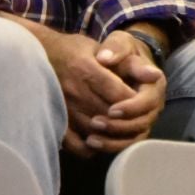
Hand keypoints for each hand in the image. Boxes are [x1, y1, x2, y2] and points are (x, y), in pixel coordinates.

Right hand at [0, 14, 150, 156]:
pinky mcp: (55, 120)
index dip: (133, 103)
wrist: (39, 54)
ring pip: (94, 130)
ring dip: (111, 134)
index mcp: (85, 69)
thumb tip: (156, 75)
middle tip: (134, 118)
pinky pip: (74, 143)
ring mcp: (63, 107)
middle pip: (108, 115)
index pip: (118, 94)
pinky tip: (98, 140)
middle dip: (125, 119)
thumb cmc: (74, 49)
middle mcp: (73, 90)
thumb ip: (129, 62)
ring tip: (120, 129)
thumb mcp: (100, 46)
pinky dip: (90, 148)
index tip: (140, 102)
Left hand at [86, 30, 166, 152]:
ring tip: (91, 139)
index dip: (131, 108)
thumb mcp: (120, 42)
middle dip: (119, 126)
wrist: (121, 61)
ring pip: (134, 137)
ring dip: (113, 141)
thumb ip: (115, 49)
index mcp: (155, 83)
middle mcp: (154, 104)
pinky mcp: (133, 129)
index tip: (111, 109)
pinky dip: (111, 146)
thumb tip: (105, 58)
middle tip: (96, 123)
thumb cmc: (121, 52)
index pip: (148, 101)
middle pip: (142, 123)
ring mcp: (145, 118)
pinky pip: (126, 144)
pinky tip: (91, 144)